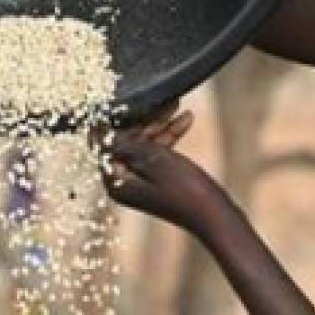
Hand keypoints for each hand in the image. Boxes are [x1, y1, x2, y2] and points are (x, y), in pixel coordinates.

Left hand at [99, 105, 226, 233]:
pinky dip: (169, 137)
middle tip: (156, 99)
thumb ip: (124, 143)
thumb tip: (100, 132)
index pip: (104, 144)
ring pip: (144, 145)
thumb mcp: (151, 159)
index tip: (116, 99)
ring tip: (175, 103)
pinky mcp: (158, 181)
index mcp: (115, 182)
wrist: (215, 214)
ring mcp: (141, 183)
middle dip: (142, 119)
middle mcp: (123, 183)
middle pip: (124, 143)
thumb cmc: (183, 188)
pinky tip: (186, 119)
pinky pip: (158, 154)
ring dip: (159, 124)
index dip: (111, 121)